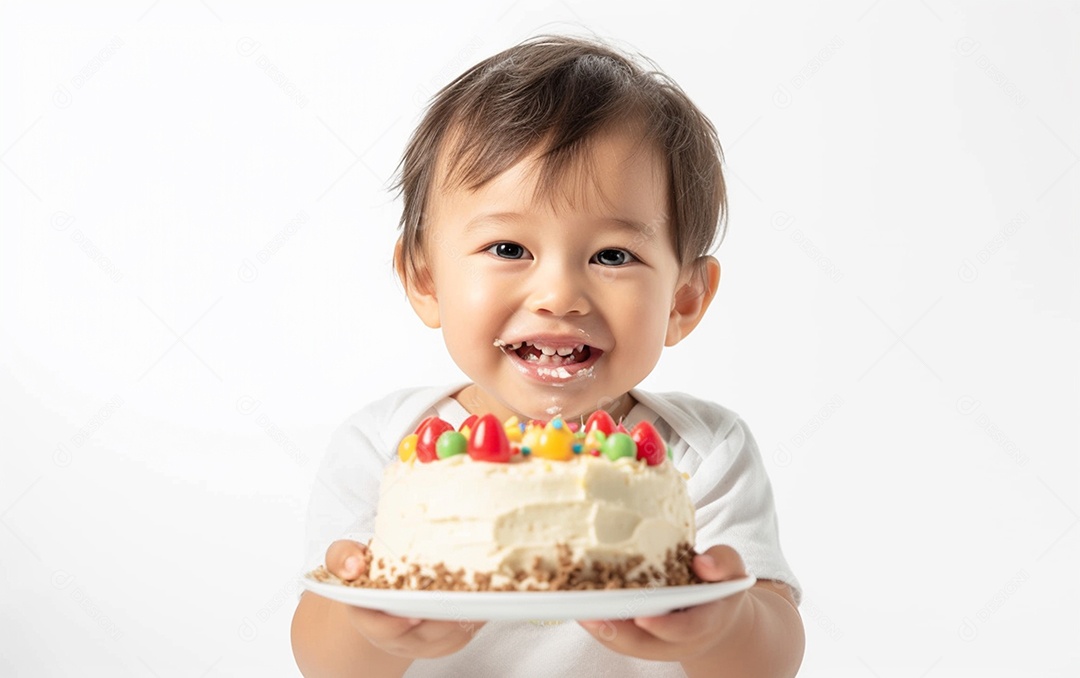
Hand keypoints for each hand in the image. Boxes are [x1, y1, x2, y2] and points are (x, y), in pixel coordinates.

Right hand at [323, 539, 484, 658]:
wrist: (378, 601)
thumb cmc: (364, 577)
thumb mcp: (344, 560)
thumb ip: (343, 558)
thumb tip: (354, 564)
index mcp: (368, 618)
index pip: (381, 629)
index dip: (397, 624)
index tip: (414, 614)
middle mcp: (396, 637)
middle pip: (424, 635)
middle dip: (444, 618)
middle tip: (464, 596)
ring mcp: (422, 642)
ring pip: (448, 638)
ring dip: (466, 618)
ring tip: (484, 593)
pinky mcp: (444, 641)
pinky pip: (463, 635)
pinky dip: (477, 619)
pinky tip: (490, 598)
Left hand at [577, 545, 751, 662]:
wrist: (715, 615)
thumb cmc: (719, 586)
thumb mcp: (732, 571)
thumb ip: (724, 563)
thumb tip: (703, 564)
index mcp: (705, 623)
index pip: (686, 629)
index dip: (666, 625)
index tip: (644, 616)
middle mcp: (676, 640)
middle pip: (643, 643)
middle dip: (616, 631)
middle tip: (590, 614)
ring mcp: (655, 642)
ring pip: (623, 642)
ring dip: (598, 627)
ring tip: (574, 606)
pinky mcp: (637, 637)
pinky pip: (614, 633)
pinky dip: (595, 620)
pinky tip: (576, 602)